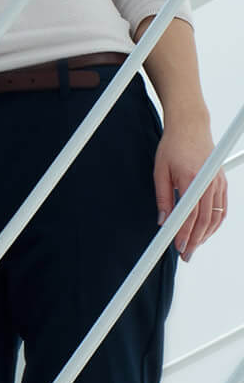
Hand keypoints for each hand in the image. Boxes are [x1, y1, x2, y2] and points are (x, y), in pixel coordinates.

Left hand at [153, 117, 226, 260]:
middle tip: (186, 255)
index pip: (189, 215)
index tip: (178, 247)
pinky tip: (205, 232)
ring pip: (216, 217)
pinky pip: (222, 209)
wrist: (191, 127)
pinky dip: (215, 223)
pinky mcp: (222, 183)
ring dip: (205, 235)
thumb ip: (163, 198)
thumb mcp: (159, 171)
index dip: (184, 234)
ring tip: (194, 247)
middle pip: (204, 220)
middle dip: (195, 241)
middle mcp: (209, 183)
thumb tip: (163, 220)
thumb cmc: (172, 147)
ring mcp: (219, 183)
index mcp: (191, 179)